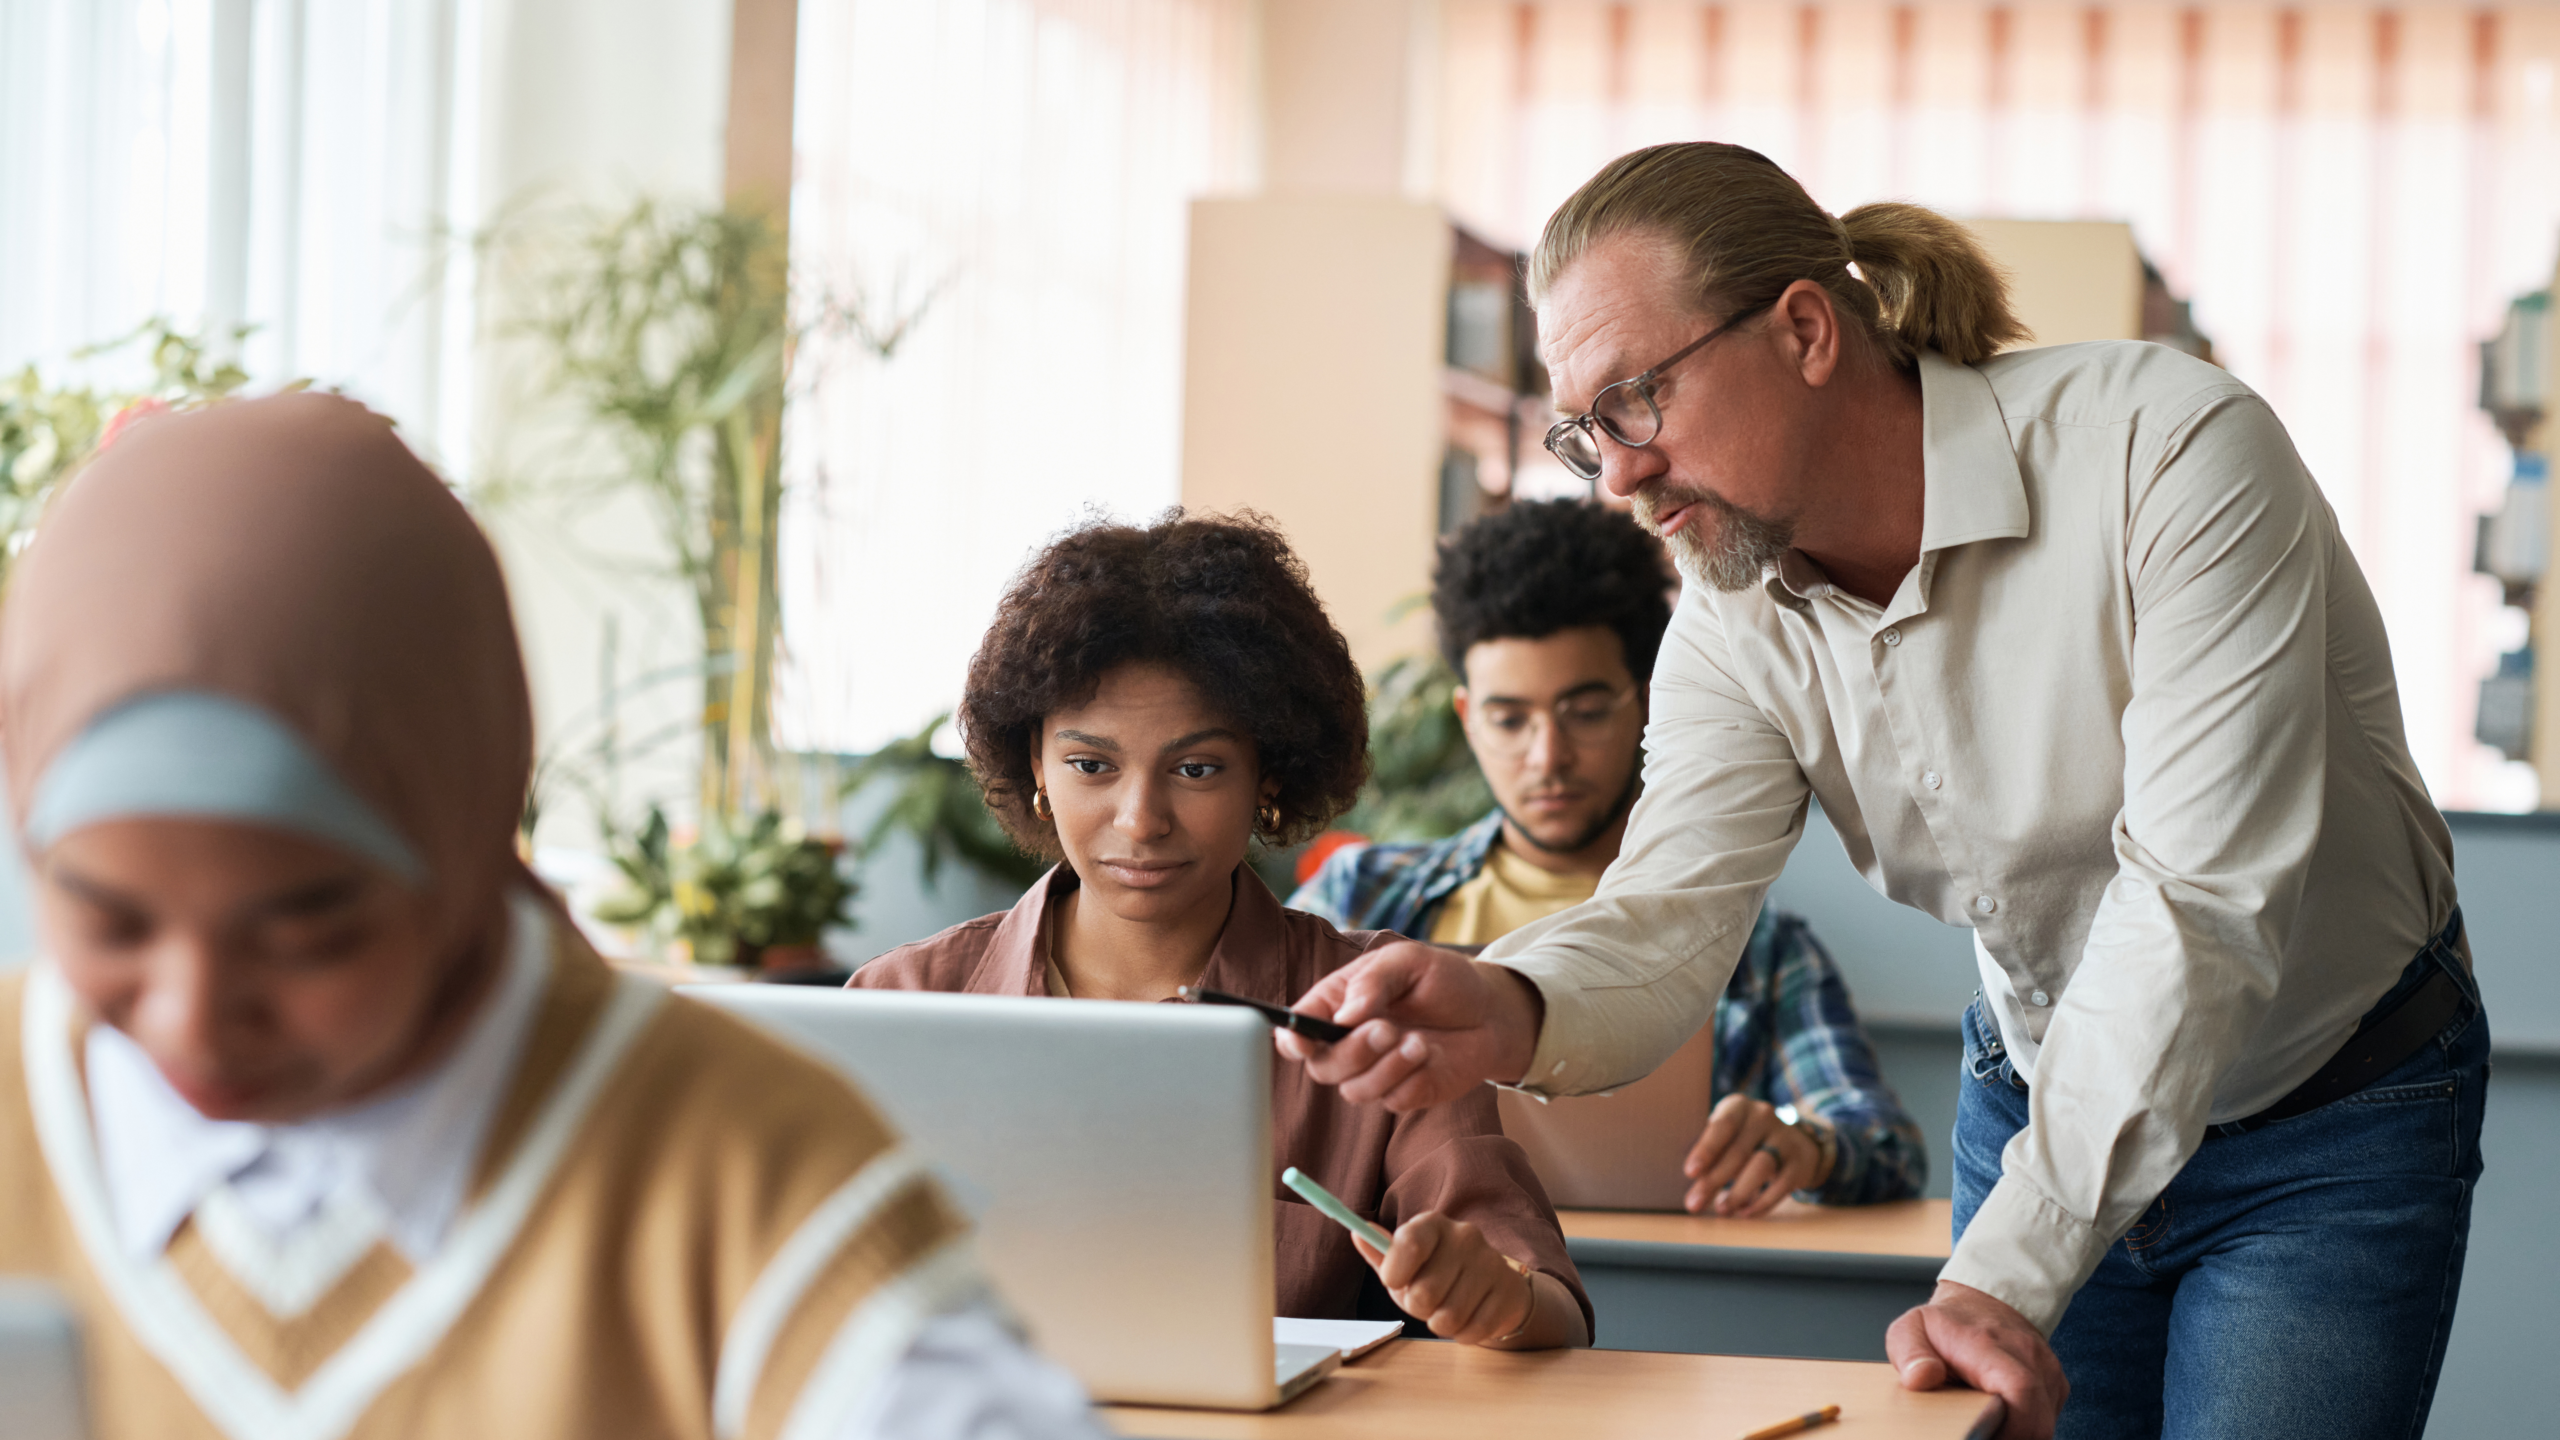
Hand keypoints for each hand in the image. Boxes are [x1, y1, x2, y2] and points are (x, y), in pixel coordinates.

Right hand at [1274, 941, 1543, 1111]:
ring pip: (1354, 1090)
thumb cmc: (1443, 979)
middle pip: (1322, 1067)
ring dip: (1386, 1067)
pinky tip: (1429, 1054)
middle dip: (1353, 1052)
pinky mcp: (1402, 1093)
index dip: (1292, 1039)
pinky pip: (1391, 1100)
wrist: (1491, 1011)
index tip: (1306, 1041)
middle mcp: (1349, 1042)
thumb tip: (1344, 1016)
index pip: (1297, 1030)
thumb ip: (1373, 982)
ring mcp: (1374, 1071)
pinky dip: (1410, 1079)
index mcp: (1337, 1004)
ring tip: (1419, 1042)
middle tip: (1388, 1029)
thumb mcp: (1408, 961)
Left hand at [1353, 1210, 1534, 1345]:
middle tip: (1427, 1301)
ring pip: (1448, 1317)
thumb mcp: (1406, 1266)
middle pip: (1424, 1292)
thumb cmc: (1438, 1276)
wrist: (1493, 1289)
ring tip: (1447, 1311)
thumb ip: (1381, 1253)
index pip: (1409, 1242)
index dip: (1395, 1271)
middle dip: (1419, 1307)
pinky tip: (1469, 1318)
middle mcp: (1465, 1236)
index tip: (1394, 1282)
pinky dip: (1464, 1334)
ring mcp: (1491, 1262)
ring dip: (1441, 1324)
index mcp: (1433, 1224)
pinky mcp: (1509, 1291)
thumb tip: (1357, 1233)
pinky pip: (1473, 1330)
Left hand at [1681, 1094, 1826, 1215]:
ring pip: (1761, 1166)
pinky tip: (1745, 1213)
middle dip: (1713, 1181)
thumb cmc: (1744, 1140)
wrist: (1794, 1141)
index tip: (1690, 1172)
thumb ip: (1710, 1159)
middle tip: (1694, 1204)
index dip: (1706, 1150)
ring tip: (1721, 1210)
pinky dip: (1762, 1203)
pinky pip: (1781, 1186)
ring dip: (1738, 1192)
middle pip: (1738, 1152)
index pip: (1722, 1126)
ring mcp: (1785, 1138)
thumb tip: (1692, 1193)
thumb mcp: (1726, 1138)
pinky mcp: (1800, 1162)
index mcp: (1739, 1107)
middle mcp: (1763, 1117)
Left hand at [1886, 1281, 2066, 1439]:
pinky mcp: (2055, 1382)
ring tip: (1988, 1426)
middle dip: (2012, 1439)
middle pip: (2038, 1419)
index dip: (2010, 1429)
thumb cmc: (1943, 1324)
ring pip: (2045, 1423)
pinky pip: (2049, 1416)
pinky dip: (2029, 1426)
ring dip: (2020, 1434)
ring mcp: (2046, 1368)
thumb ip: (1910, 1354)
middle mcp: (2027, 1355)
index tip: (1983, 1437)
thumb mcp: (1910, 1330)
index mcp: (1988, 1345)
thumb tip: (1922, 1378)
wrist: (1981, 1303)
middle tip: (1979, 1436)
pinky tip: (2004, 1419)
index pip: (2020, 1390)